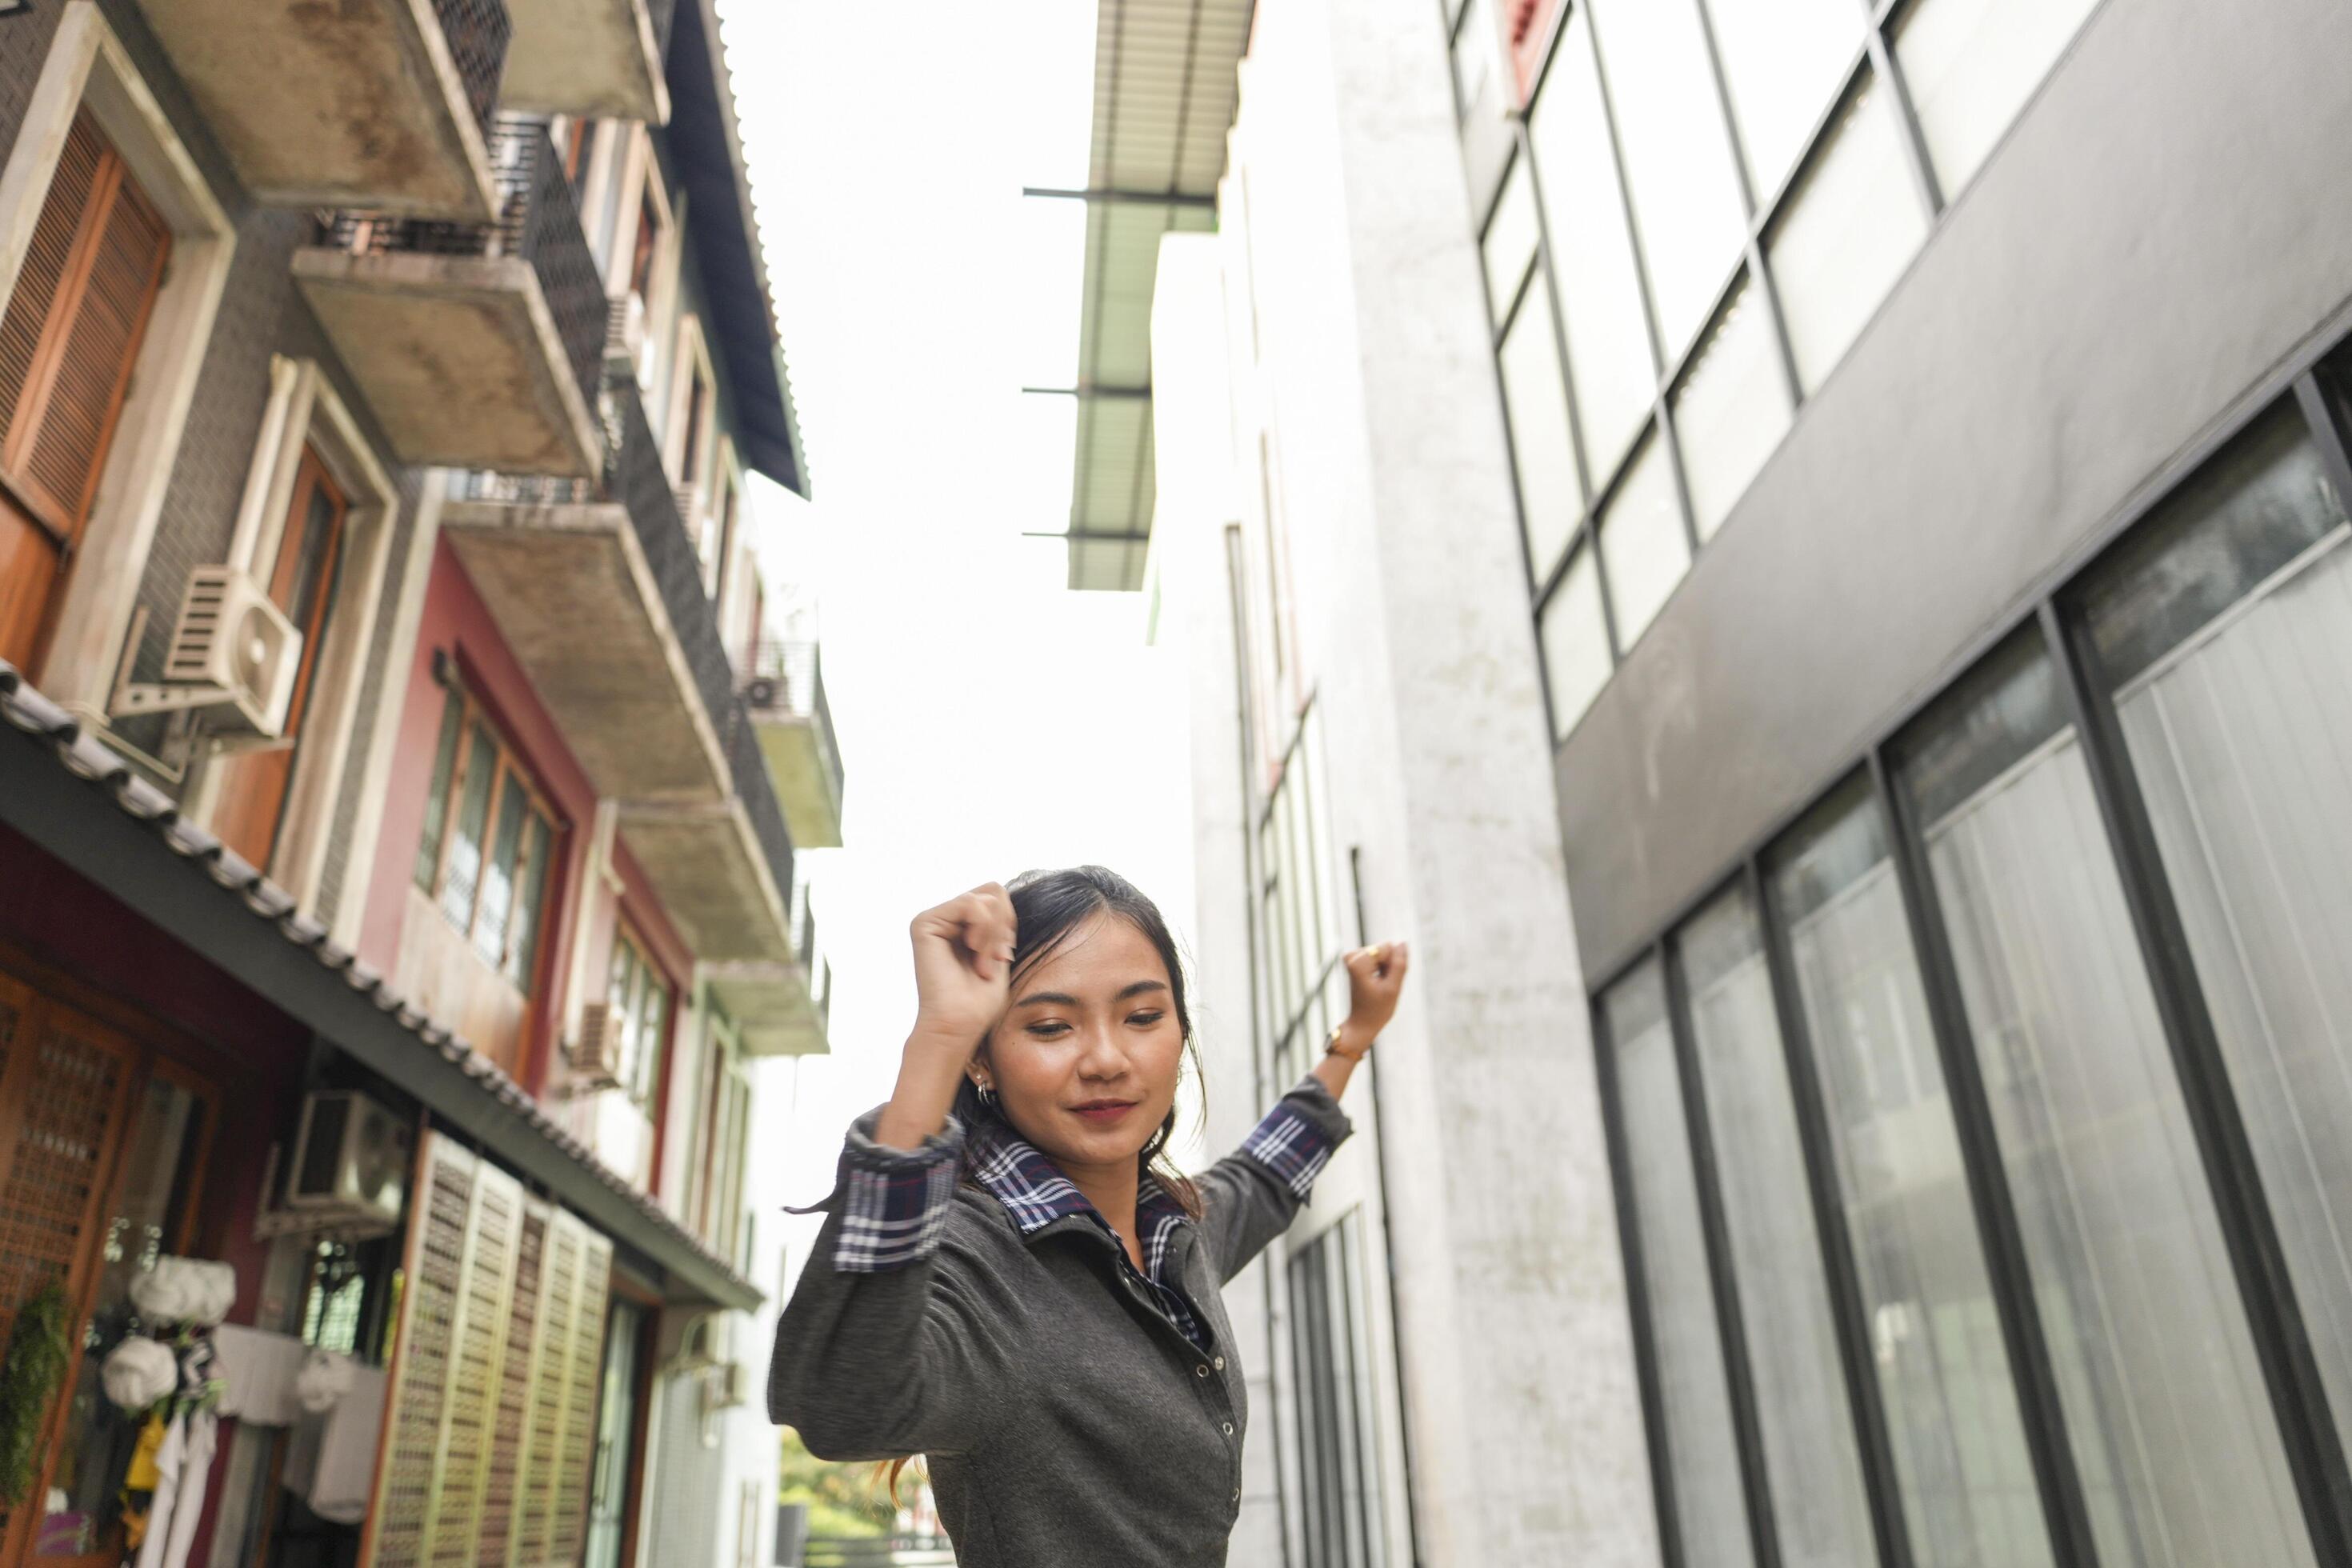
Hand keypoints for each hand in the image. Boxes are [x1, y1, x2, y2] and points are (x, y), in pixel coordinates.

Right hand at [908, 882, 1018, 1048]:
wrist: (958, 1025)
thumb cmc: (979, 1000)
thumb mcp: (998, 951)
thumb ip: (997, 921)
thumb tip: (998, 890)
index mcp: (958, 925)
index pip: (996, 896)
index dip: (1008, 922)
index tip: (1003, 954)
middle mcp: (943, 918)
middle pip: (993, 891)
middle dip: (1003, 925)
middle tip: (994, 958)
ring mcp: (932, 919)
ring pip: (985, 898)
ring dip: (993, 934)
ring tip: (982, 962)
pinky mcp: (924, 923)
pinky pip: (970, 903)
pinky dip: (984, 930)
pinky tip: (973, 951)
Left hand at [1335, 940, 1407, 1056]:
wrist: (1362, 1023)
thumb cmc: (1377, 1009)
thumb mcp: (1394, 988)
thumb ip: (1400, 964)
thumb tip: (1403, 943)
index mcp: (1357, 962)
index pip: (1387, 948)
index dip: (1392, 966)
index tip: (1385, 983)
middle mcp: (1351, 956)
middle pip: (1384, 950)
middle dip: (1388, 967)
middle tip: (1382, 986)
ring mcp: (1351, 958)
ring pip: (1383, 954)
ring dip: (1385, 970)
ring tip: (1379, 986)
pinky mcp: (1355, 961)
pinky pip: (1378, 958)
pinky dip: (1381, 970)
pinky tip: (1377, 983)